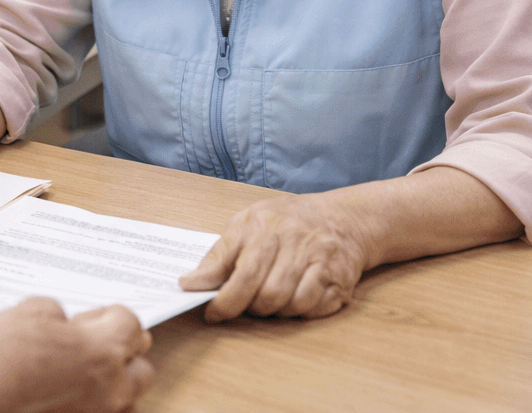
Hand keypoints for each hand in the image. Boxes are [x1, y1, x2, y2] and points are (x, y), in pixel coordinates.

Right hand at [0, 299, 153, 412]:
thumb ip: (58, 312)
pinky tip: (67, 393)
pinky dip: (93, 403)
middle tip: (92, 343)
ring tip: (79, 371)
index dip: (109, 315)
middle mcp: (110, 388)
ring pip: (126, 398)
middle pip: (141, 367)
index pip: (131, 324)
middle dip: (122, 352)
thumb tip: (63, 321)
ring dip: (112, 382)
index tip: (94, 317)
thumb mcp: (27, 313)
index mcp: (103, 350)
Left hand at [178, 192, 371, 320]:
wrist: (342, 217)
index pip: (243, 272)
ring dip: (273, 311)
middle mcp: (294, 241)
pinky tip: (291, 298)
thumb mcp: (245, 224)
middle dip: (248, 308)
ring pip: (289, 304)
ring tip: (267, 299)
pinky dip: (296, 311)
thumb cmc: (285, 222)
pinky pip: (312, 308)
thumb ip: (218, 255)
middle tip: (242, 306)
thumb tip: (189, 284)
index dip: (225, 300)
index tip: (212, 313)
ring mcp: (319, 260)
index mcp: (264, 225)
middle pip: (266, 294)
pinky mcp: (339, 279)